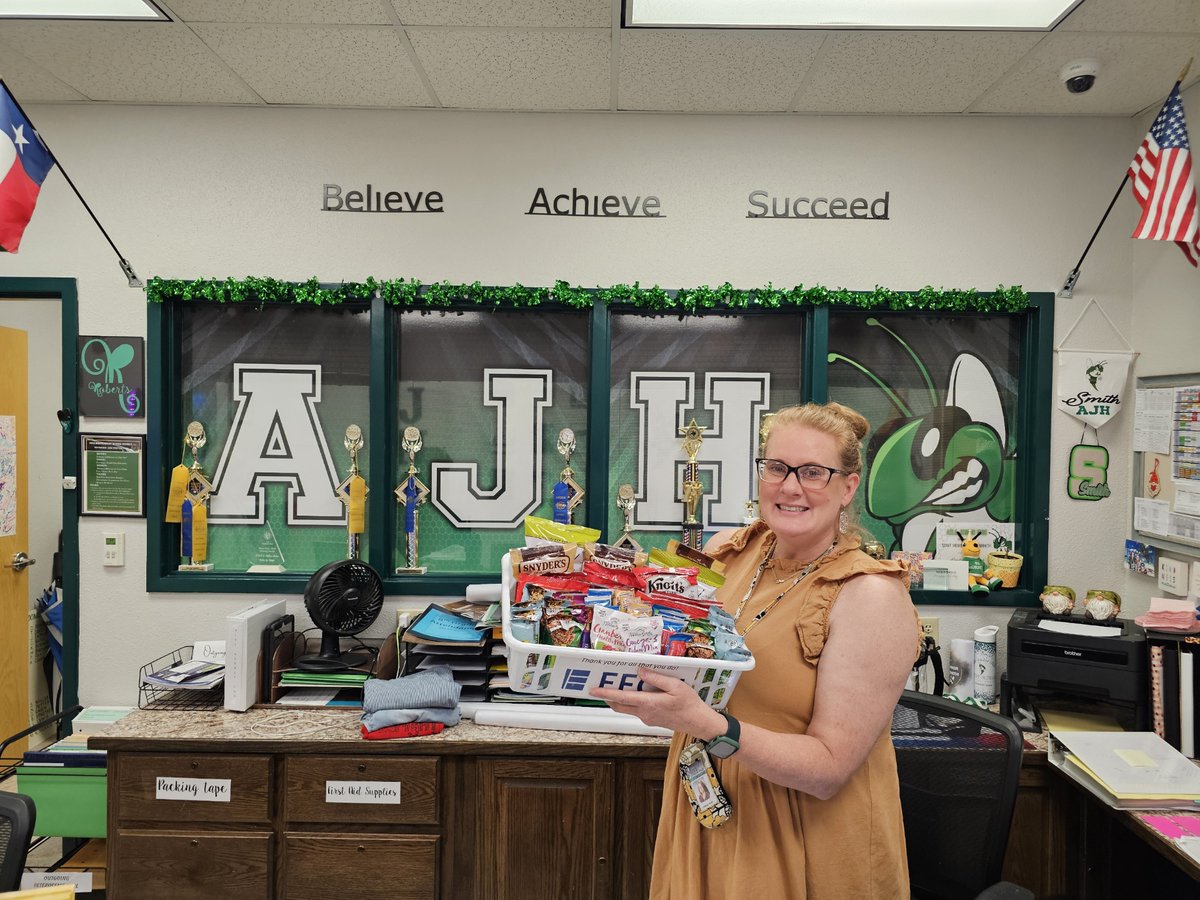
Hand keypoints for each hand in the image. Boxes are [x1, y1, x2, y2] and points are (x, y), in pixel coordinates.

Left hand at [590, 667, 724, 737]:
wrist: (699, 722)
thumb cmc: (690, 704)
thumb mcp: (675, 686)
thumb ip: (656, 678)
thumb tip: (640, 671)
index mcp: (648, 704)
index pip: (621, 698)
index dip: (605, 693)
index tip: (593, 690)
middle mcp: (644, 713)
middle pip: (619, 705)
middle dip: (608, 696)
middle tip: (601, 684)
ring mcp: (647, 718)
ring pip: (627, 708)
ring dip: (620, 698)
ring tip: (620, 683)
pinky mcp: (652, 719)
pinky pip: (637, 709)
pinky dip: (632, 701)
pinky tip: (639, 691)